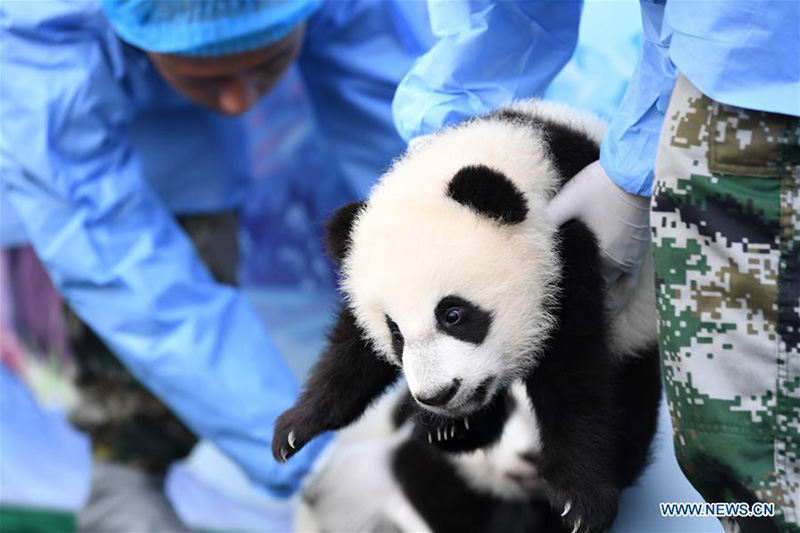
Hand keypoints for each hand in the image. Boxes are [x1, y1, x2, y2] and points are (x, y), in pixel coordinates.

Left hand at [545, 161, 649, 312]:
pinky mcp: (637, 254)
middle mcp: (612, 264)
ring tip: (579, 316)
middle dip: (575, 299)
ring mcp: (627, 261)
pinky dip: (618, 298)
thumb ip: (547, 219)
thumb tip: (524, 230)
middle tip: (557, 315)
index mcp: (593, 255)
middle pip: (590, 290)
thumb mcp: (567, 201)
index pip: (573, 284)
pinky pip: (628, 285)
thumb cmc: (599, 185)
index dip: (558, 296)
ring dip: (593, 300)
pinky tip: (610, 306)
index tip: (544, 305)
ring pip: (608, 291)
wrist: (636, 174)